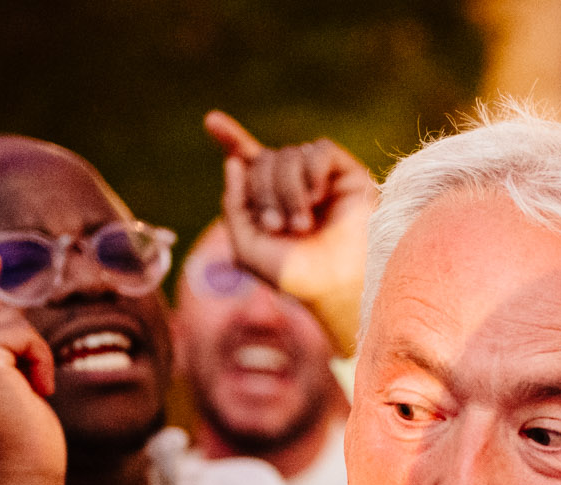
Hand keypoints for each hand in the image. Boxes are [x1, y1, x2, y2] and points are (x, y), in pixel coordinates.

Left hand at [204, 112, 374, 356]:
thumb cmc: (296, 276)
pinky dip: (312, 170)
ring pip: (290, 154)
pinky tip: (316, 197)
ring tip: (302, 225)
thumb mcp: (248, 247)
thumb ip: (233, 205)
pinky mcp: (348, 175)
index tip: (212, 121)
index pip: (250, 162)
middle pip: (264, 159)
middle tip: (275, 226)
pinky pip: (320, 150)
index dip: (232, 139)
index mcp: (271, 203)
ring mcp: (322, 180)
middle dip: (262, 190)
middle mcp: (295, 188)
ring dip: (287, 190)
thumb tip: (235, 162)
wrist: (339, 286)